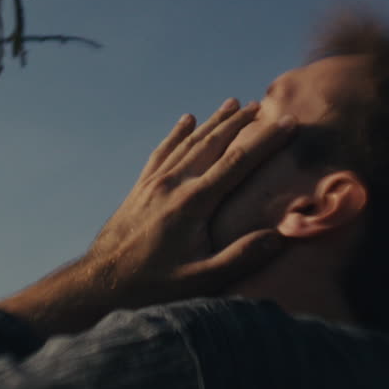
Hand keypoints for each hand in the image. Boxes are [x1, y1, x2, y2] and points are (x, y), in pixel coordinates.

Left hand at [0, 98, 297, 334]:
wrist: (100, 283)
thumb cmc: (152, 285)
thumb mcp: (200, 280)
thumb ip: (239, 258)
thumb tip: (278, 237)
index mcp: (192, 202)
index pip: (237, 162)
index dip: (265, 140)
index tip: (288, 122)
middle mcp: (173, 183)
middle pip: (213, 142)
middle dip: (240, 122)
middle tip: (264, 105)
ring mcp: (154, 182)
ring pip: (189, 142)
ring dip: (213, 122)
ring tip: (233, 103)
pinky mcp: (140, 187)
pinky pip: (162, 152)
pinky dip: (177, 134)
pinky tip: (186, 120)